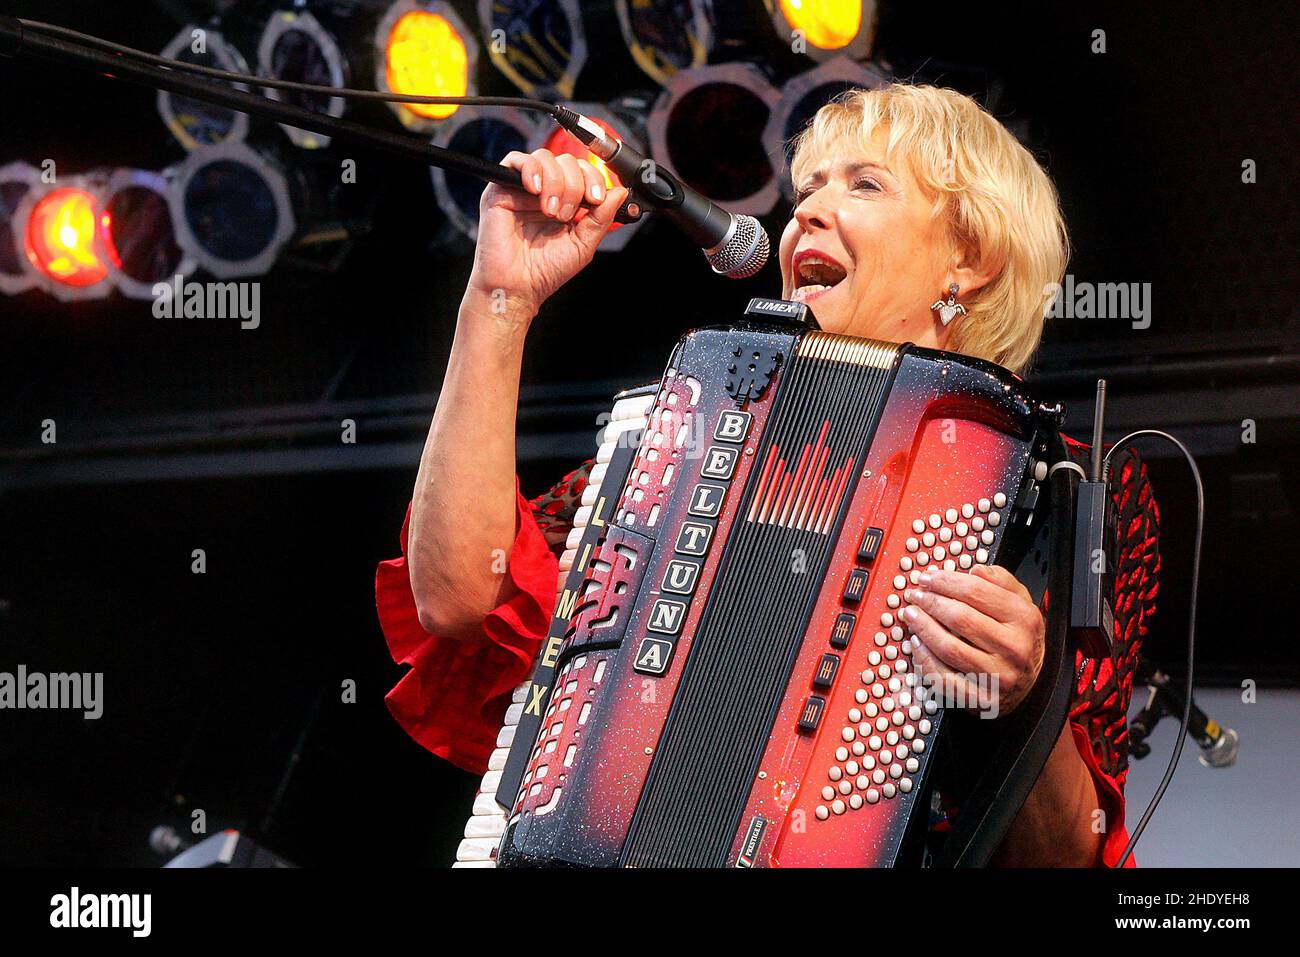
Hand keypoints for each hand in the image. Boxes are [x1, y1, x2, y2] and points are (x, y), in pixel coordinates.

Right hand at [464, 148, 629, 322]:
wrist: (517, 287)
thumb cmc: (545, 271)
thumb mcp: (583, 244)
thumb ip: (601, 217)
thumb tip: (620, 192)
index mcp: (565, 202)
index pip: (583, 172)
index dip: (593, 180)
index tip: (596, 200)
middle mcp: (544, 192)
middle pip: (567, 161)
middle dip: (574, 185)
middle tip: (566, 215)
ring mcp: (522, 189)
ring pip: (545, 158)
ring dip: (555, 182)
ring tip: (550, 211)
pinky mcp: (500, 189)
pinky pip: (516, 160)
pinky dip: (531, 170)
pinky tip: (535, 190)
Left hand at [901, 565, 1044, 717]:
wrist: (1032, 685)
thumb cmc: (1018, 639)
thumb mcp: (1021, 603)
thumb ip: (1001, 581)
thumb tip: (974, 570)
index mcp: (1024, 619)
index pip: (976, 591)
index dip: (945, 581)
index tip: (927, 577)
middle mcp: (1015, 648)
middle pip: (960, 618)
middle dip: (931, 602)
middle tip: (915, 595)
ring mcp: (999, 676)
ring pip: (949, 648)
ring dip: (923, 628)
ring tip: (911, 615)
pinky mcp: (982, 699)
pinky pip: (944, 678)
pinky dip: (925, 660)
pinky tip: (916, 644)